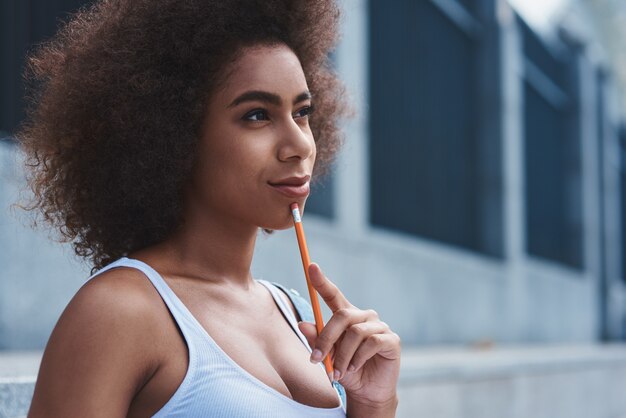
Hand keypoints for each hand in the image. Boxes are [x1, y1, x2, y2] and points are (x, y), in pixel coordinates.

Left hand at [297, 262, 400, 409]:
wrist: (367, 392)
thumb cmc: (346, 371)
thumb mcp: (327, 357)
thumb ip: (317, 341)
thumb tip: (303, 324)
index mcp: (346, 316)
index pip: (333, 294)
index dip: (321, 281)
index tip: (311, 266)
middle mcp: (364, 316)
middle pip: (342, 315)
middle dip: (326, 338)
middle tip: (316, 359)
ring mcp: (379, 326)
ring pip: (355, 333)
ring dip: (341, 355)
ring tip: (337, 372)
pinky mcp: (391, 339)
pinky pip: (371, 342)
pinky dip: (358, 357)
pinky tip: (353, 368)